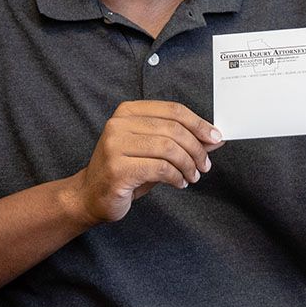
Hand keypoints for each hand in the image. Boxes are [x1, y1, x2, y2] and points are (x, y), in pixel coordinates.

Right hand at [73, 101, 223, 225]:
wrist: (90, 196)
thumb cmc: (126, 171)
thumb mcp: (156, 151)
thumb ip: (183, 141)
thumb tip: (214, 138)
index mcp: (128, 111)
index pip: (172, 110)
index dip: (198, 123)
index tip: (215, 137)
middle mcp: (118, 124)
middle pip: (173, 129)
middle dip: (196, 148)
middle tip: (205, 164)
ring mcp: (115, 146)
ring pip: (168, 148)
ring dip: (188, 164)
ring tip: (193, 176)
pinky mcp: (117, 169)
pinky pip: (160, 168)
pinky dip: (176, 176)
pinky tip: (179, 182)